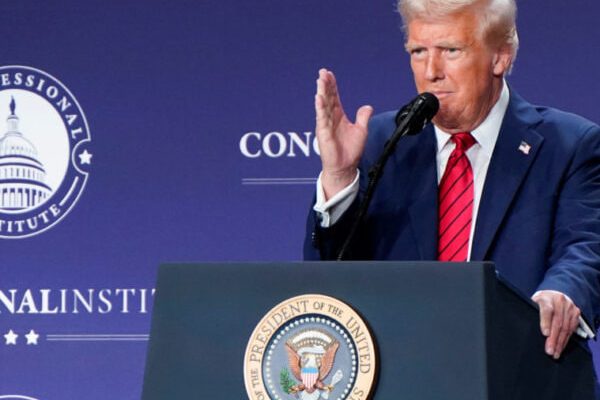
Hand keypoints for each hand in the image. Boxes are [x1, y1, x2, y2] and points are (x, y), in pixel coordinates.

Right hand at [315, 68, 372, 198]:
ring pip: (323, 105)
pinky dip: (320, 107)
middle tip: (322, 72)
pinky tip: (319, 97)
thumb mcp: (361, 130)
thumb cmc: (350, 150)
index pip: (334, 97)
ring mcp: (325, 125)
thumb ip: (363, 117)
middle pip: (327, 98)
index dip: (332, 86)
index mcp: (338, 116)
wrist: (345, 166)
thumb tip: (367, 106)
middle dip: (325, 85)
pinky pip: (321, 118)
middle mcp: (330, 118)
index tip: (329, 74)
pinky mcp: (323, 133)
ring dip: (321, 92)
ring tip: (320, 80)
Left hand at [531, 290, 580, 358]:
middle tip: (549, 351)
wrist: (554, 294)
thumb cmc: (540, 301)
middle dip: (553, 338)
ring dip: (560, 342)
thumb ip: (531, 312)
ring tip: (555, 353)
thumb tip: (523, 326)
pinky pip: (572, 329)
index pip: (547, 310)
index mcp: (546, 298)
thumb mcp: (532, 303)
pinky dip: (566, 339)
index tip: (545, 334)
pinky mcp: (576, 313)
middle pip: (557, 322)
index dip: (546, 322)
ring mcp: (569, 307)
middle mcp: (559, 301)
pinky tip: (561, 347)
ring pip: (566, 327)